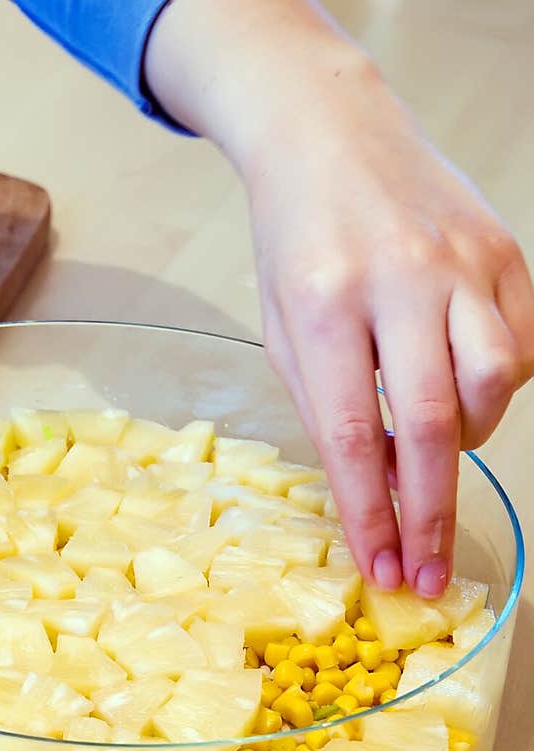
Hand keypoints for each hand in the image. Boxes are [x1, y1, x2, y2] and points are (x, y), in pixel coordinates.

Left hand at [146, 0, 533, 595]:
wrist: (331, 135)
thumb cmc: (296, 242)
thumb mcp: (282, 327)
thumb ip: (327, 405)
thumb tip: (374, 488)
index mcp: (326, 300)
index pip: (353, 433)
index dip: (369, 512)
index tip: (379, 569)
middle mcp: (402, 278)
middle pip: (433, 423)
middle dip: (429, 513)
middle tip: (425, 573)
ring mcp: (463, 259)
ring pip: (495, 382)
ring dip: (467, 441)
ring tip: (434, 447)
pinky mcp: (504, 249)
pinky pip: (521, 344)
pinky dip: (495, 388)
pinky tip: (462, 390)